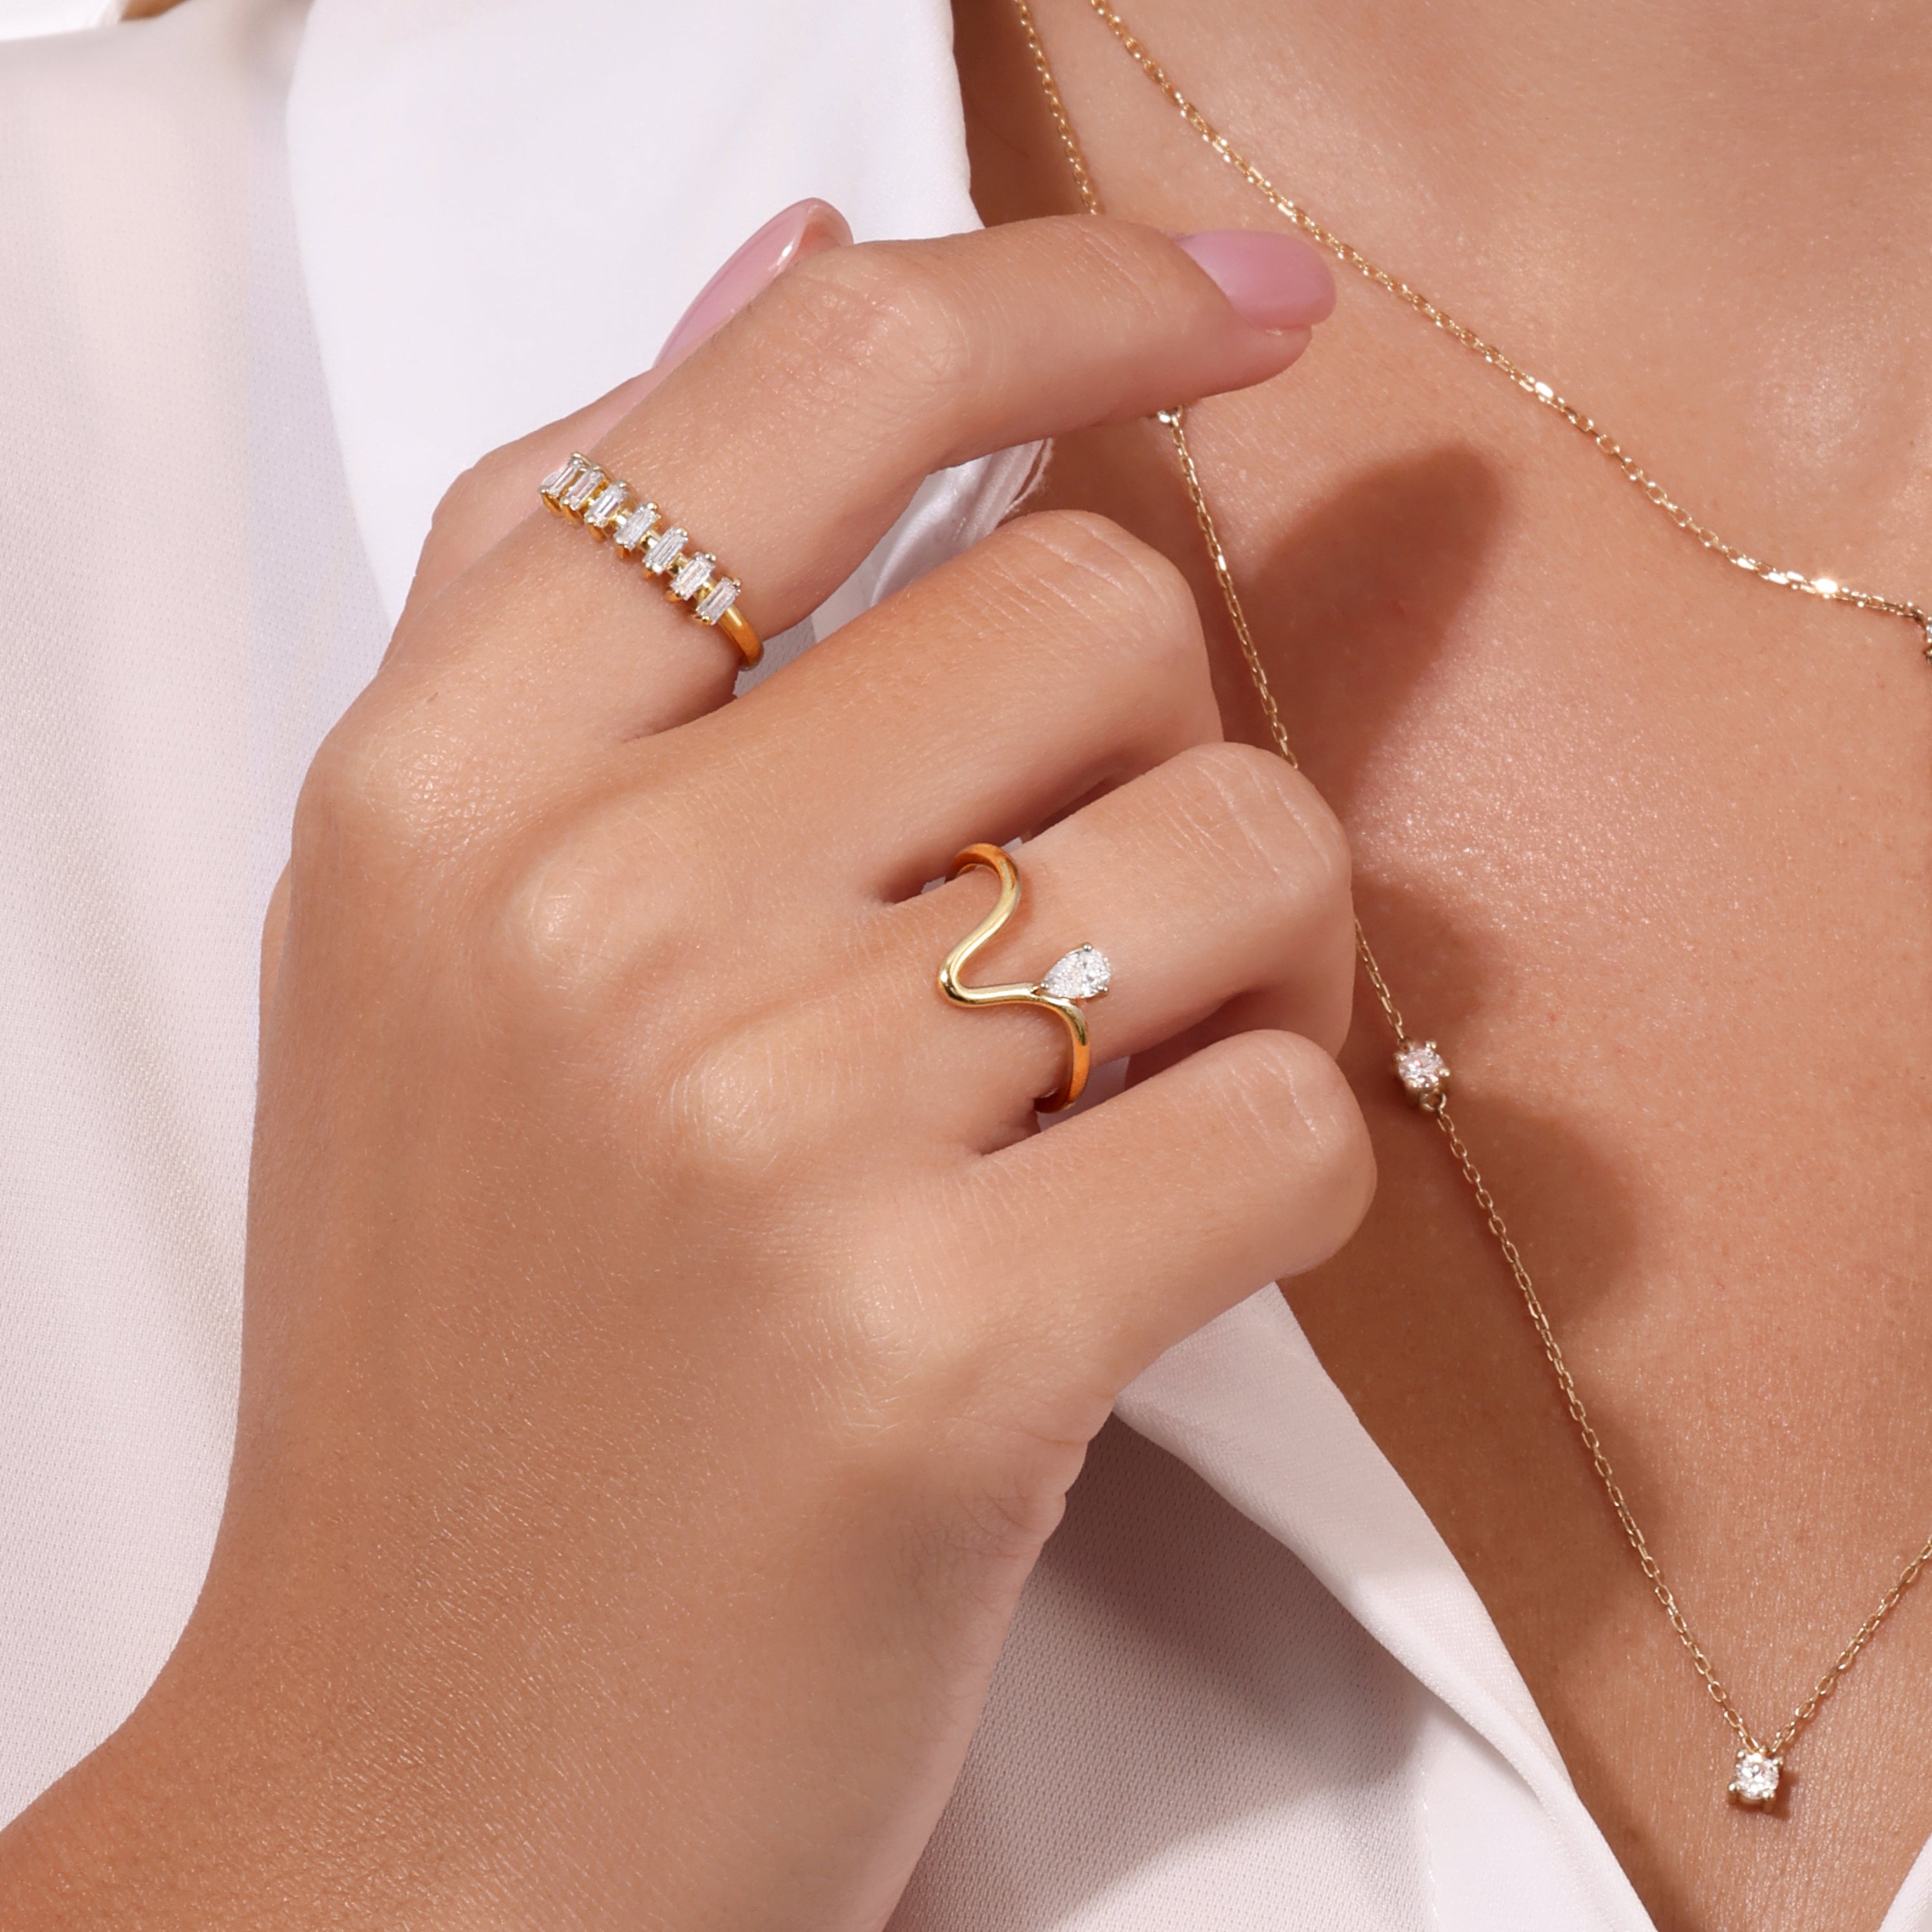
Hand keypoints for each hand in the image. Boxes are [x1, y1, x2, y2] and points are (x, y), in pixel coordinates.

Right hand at [1, 214, 1367, 1929]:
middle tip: (1086, 911)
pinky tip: (1130, 1256)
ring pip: (1239, 852)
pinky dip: (1271, 1181)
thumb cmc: (459, 1343)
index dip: (1062, 296)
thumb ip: (597, 574)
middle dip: (1151, 753)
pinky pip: (1295, 1123)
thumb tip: (795, 265)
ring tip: (1102, 1092)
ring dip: (1242, 970)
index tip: (1230, 310)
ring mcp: (768, 1129)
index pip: (817, 390)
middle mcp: (593, 914)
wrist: (430, 1771)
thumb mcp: (437, 926)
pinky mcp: (945, 1350)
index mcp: (452, 779)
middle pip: (1099, 617)